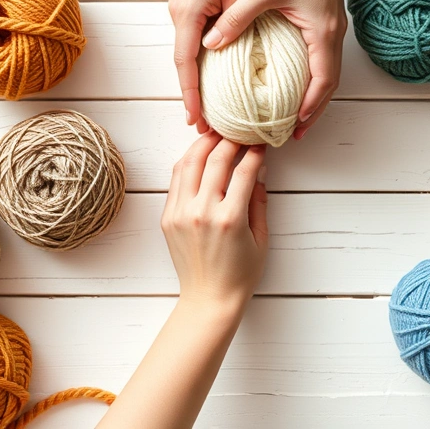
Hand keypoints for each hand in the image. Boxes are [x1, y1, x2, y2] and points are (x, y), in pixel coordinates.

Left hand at [161, 132, 268, 310]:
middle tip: (239, 130)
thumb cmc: (240, 274)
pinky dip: (188, 162)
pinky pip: (176, 180)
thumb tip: (257, 169)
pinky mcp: (168, 217)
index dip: (254, 152)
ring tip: (216, 134)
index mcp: (230, 218)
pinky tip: (199, 155)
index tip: (260, 143)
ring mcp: (181, 213)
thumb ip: (259, 201)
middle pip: (215, 159)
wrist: (209, 298)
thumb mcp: (261, 238)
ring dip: (203, 143)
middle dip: (229, 139)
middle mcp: (202, 212)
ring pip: (188, 163)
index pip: (243, 170)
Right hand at [169, 0, 257, 132]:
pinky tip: (214, 75)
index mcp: (189, 17)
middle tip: (204, 126)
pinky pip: (193, 40)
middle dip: (192, 95)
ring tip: (210, 107)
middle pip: (183, 64)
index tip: (195, 121)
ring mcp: (181, 11)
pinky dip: (201, 62)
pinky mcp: (189, 6)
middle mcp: (179, 17)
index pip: (186, 66)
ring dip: (196, 79)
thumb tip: (224, 54)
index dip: (191, 96)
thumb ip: (234, 24)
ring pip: (188, 53)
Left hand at [201, 0, 346, 139]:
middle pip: (329, 84)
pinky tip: (298, 80)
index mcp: (322, 32)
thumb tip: (211, 44)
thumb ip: (236, 18)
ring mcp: (334, 26)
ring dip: (315, 95)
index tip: (294, 126)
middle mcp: (333, 34)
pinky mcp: (328, 18)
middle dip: (314, 110)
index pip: (321, 82)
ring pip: (329, 72)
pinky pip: (325, 57)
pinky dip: (315, 76)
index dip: (309, 107)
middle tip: (296, 131)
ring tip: (298, 114)